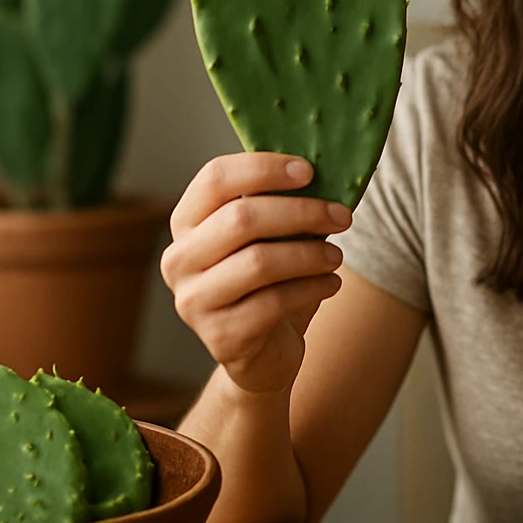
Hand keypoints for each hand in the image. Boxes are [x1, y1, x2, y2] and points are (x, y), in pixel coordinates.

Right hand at [161, 151, 352, 395]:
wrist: (262, 353)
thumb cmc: (268, 281)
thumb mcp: (270, 238)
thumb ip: (281, 204)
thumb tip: (327, 171)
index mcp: (187, 222)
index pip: (215, 178)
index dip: (263, 168)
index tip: (309, 170)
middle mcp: (180, 259)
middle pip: (242, 218)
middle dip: (302, 212)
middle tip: (343, 216)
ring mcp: (194, 300)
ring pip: (260, 262)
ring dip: (311, 254)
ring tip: (336, 256)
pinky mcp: (220, 336)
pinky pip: (274, 302)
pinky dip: (312, 288)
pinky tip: (331, 284)